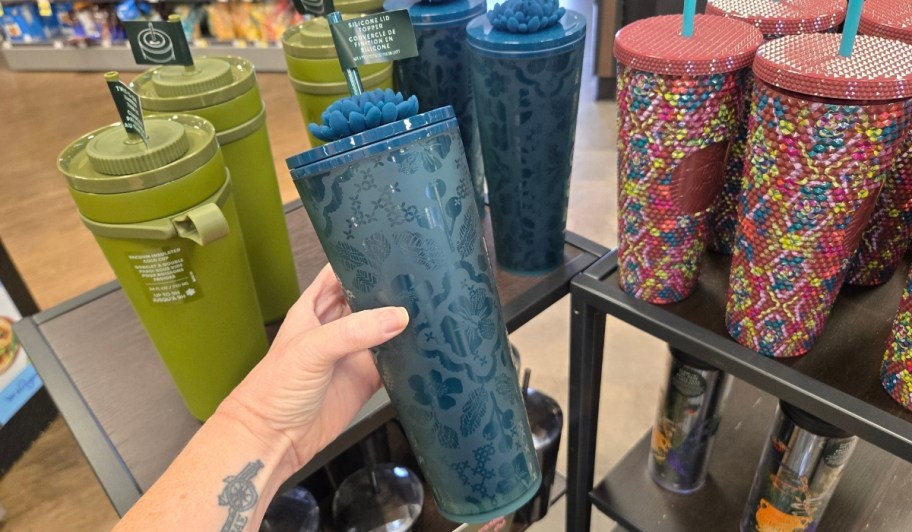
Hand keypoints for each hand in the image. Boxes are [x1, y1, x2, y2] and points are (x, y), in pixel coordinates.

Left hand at [218, 264, 408, 468]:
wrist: (272, 439)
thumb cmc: (274, 389)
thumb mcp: (311, 349)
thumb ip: (353, 331)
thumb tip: (396, 317)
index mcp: (314, 309)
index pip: (340, 274)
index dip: (361, 262)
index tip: (391, 252)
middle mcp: (336, 328)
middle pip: (368, 300)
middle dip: (390, 290)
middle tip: (421, 278)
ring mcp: (352, 355)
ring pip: (384, 330)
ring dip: (403, 323)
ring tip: (433, 306)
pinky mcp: (366, 381)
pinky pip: (393, 364)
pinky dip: (409, 357)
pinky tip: (426, 347)